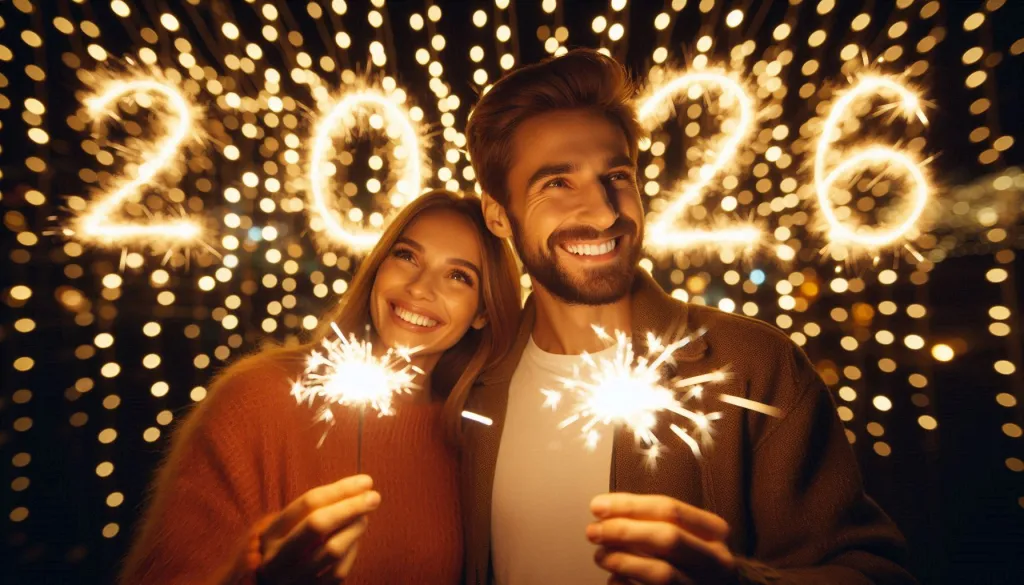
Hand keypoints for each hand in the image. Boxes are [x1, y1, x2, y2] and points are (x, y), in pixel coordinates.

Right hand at [257, 474, 380, 583]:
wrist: (275, 584)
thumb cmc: (290, 545)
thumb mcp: (291, 526)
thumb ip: (318, 507)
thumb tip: (361, 488)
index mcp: (271, 534)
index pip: (308, 502)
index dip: (341, 489)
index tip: (366, 482)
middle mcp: (277, 558)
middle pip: (317, 524)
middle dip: (350, 507)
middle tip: (374, 497)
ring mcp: (293, 579)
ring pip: (332, 549)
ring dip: (354, 529)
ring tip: (363, 518)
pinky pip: (339, 572)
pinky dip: (351, 551)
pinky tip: (354, 540)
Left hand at [587, 493, 736, 584]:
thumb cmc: (691, 561)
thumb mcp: (685, 534)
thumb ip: (653, 521)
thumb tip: (605, 510)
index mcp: (715, 532)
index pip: (670, 509)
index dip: (629, 505)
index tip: (598, 506)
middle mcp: (717, 561)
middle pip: (667, 538)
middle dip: (624, 531)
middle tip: (593, 531)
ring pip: (662, 573)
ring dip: (623, 562)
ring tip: (600, 556)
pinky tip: (614, 580)